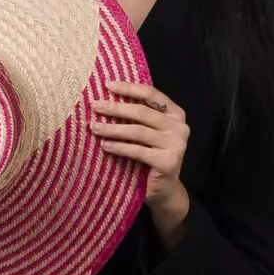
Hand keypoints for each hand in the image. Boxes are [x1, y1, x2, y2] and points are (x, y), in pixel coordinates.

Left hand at [91, 82, 190, 244]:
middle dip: (115, 108)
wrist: (164, 189)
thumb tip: (105, 96)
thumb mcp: (147, 131)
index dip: (128, 88)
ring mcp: (176, 144)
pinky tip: (104, 145)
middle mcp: (179, 126)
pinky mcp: (169, 161)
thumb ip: (137, 115)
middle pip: (142, 112)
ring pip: (137, 131)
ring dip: (112, 129)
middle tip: (95, 106)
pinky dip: (118, 147)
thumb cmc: (151, 154)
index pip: (150, 94)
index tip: (107, 85)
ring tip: (94, 127)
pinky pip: (137, 151)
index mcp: (175, 113)